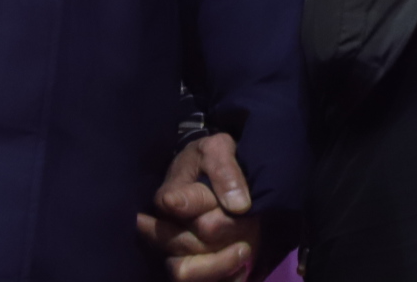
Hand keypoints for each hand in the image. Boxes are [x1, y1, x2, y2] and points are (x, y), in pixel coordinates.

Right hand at [135, 133, 258, 279]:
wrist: (213, 176)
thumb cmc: (213, 160)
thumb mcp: (219, 149)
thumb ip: (225, 170)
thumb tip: (238, 205)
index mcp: (169, 196)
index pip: (180, 207)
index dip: (206, 206)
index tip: (237, 204)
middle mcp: (165, 228)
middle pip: (191, 240)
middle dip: (227, 230)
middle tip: (251, 219)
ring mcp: (176, 252)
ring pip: (184, 272)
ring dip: (221, 262)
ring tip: (245, 248)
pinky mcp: (194, 269)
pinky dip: (225, 278)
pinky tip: (242, 266)